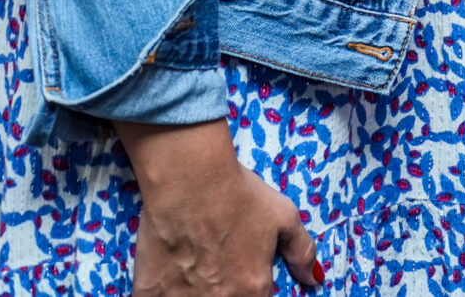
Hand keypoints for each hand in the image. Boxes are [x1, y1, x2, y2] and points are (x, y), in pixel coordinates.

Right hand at [119, 118, 320, 296]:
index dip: (253, 289)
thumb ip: (302, 252)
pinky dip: (164, 292)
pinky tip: (169, 276)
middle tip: (217, 267)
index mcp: (254, 290)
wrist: (189, 179)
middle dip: (225, 291)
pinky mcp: (150, 293)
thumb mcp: (284, 217)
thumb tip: (314, 279)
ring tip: (195, 270)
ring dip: (195, 293)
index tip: (244, 277)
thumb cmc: (239, 195)